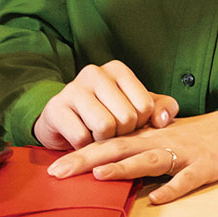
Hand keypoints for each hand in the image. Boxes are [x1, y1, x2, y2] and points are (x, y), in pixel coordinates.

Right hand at [31, 61, 176, 151]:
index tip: (127, 123)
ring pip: (105, 126)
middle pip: (126, 117)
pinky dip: (84, 147)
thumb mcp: (137, 108)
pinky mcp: (56, 108)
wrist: (64, 123)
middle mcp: (95, 73)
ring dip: (103, 141)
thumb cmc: (106, 114)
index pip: (145, 106)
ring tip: (96, 134)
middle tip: (110, 131)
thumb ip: (160, 109)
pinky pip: (81, 138)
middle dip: (122, 134)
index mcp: (118, 70)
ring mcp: (73, 88)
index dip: (140, 124)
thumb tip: (162, 120)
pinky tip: (80, 139)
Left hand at [49, 109, 217, 204]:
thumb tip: (105, 168)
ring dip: (125, 168)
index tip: (53, 168)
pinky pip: (186, 179)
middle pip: (119, 148)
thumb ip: (136, 152)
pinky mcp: (204, 167)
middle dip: (88, 160)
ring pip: (150, 160)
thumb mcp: (162, 140)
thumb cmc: (196, 137)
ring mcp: (182, 154)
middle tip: (59, 172)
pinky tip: (157, 198)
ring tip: (101, 176)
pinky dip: (172, 187)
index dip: (81, 153)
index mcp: (147, 137)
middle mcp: (159, 142)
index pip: (108, 142)